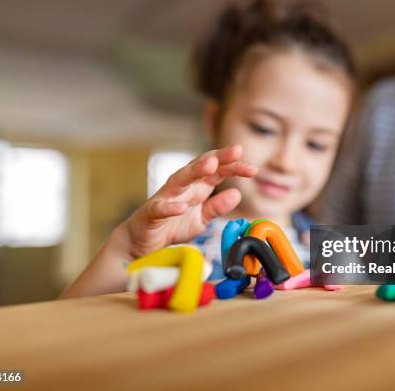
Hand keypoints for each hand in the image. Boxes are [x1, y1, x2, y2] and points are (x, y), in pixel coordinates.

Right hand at [118, 145, 257, 258]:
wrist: (141, 243)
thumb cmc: (171, 226)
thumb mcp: (201, 218)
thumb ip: (217, 206)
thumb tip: (237, 193)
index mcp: (196, 187)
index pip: (217, 171)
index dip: (235, 167)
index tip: (253, 169)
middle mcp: (181, 187)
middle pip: (200, 167)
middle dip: (219, 157)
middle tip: (237, 151)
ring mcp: (165, 198)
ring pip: (180, 179)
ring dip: (195, 171)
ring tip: (211, 165)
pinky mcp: (150, 214)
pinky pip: (160, 208)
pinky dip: (170, 207)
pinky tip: (181, 207)